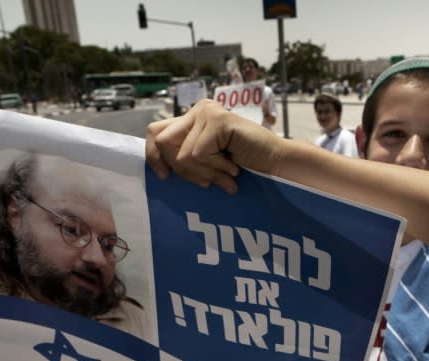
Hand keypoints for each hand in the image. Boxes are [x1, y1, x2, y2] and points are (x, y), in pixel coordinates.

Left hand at [146, 100, 281, 193]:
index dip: (154, 155)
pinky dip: (216, 169)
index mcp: (191, 119)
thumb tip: (158, 168)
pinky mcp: (217, 120)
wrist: (274, 163)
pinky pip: (199, 154)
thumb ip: (185, 158)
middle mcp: (197, 110)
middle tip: (206, 182)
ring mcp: (207, 112)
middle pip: (163, 142)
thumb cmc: (243, 165)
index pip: (155, 132)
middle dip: (182, 169)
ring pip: (183, 154)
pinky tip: (233, 168)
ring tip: (227, 175)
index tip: (164, 177)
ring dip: (206, 173)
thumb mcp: (206, 162)